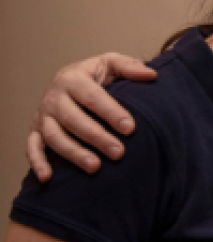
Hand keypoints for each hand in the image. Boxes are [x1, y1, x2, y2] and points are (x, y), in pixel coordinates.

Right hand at [25, 54, 153, 180]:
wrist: (68, 80)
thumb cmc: (94, 75)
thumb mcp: (110, 63)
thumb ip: (129, 66)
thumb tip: (151, 75)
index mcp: (72, 78)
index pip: (92, 97)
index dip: (111, 112)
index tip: (130, 128)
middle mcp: (54, 97)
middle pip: (73, 119)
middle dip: (96, 137)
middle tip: (119, 153)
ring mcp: (43, 115)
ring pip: (54, 136)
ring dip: (73, 153)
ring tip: (95, 167)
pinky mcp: (36, 130)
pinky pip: (32, 147)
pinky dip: (37, 162)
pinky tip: (47, 177)